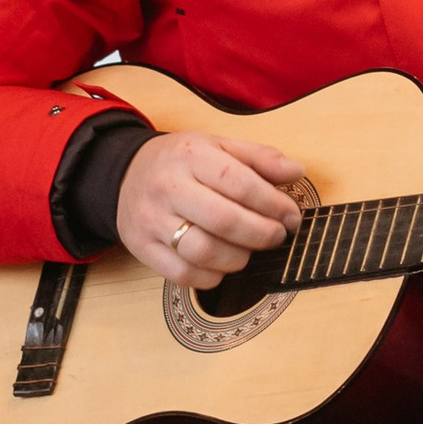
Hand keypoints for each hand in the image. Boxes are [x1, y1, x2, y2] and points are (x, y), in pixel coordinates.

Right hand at [116, 129, 304, 285]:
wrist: (126, 173)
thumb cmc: (182, 162)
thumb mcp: (218, 146)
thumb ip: (259, 157)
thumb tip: (296, 171)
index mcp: (191, 155)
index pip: (239, 182)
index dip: (272, 204)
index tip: (291, 216)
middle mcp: (168, 187)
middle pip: (223, 221)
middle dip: (261, 234)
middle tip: (277, 236)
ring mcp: (152, 220)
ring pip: (203, 252)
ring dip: (238, 258)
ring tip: (249, 250)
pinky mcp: (142, 247)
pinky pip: (183, 274)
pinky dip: (211, 277)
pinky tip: (222, 265)